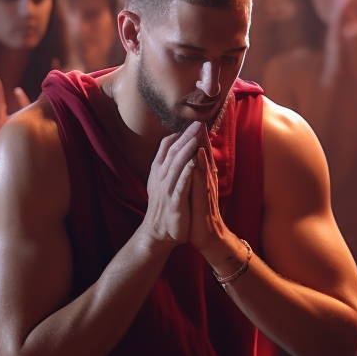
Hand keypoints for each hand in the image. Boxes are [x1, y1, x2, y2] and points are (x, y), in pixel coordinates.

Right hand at [141, 122, 201, 244]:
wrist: (159, 233)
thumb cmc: (165, 207)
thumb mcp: (163, 183)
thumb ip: (169, 166)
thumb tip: (177, 149)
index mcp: (158, 172)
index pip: (166, 147)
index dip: (178, 134)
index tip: (190, 122)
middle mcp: (161, 178)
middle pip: (173, 152)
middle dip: (185, 136)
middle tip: (197, 123)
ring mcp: (167, 190)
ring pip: (176, 165)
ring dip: (186, 150)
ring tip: (196, 137)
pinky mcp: (175, 203)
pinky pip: (181, 185)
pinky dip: (187, 173)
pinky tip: (194, 163)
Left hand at [188, 125, 225, 252]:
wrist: (209, 238)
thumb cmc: (202, 216)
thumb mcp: (199, 193)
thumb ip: (199, 177)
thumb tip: (196, 162)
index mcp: (205, 180)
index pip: (202, 157)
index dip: (200, 140)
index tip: (196, 122)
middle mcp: (208, 184)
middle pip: (206, 158)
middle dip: (202, 140)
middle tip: (200, 121)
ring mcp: (207, 193)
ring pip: (205, 168)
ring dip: (203, 151)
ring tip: (200, 134)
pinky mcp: (204, 203)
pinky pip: (201, 185)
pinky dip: (199, 172)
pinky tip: (196, 160)